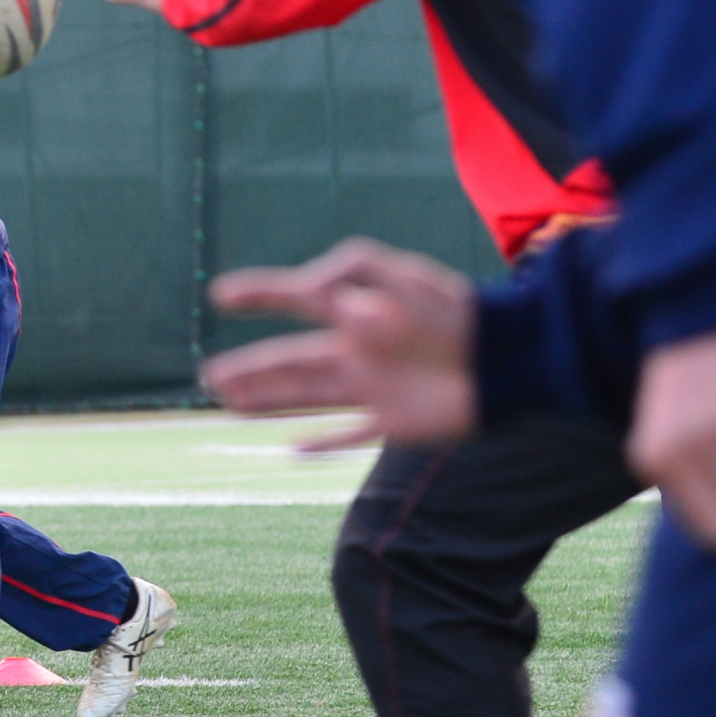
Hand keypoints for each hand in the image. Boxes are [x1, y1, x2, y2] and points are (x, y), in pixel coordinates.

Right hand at [194, 237, 475, 446]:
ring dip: (265, 399)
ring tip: (225, 401)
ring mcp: (374, 390)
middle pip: (291, 361)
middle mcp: (358, 352)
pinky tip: (289, 448)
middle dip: (249, 367)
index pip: (296, 300)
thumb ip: (354, 268)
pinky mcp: (395, 424)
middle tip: (207, 375)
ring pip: (306, 397)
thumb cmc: (458, 312)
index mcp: (358, 312)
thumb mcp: (405, 275)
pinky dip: (320, 444)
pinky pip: (349, 436)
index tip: (220, 294)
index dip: (259, 294)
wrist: (508, 360)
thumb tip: (305, 289)